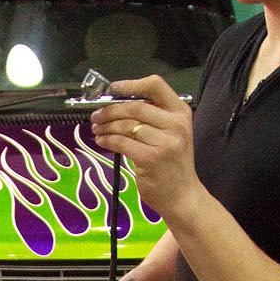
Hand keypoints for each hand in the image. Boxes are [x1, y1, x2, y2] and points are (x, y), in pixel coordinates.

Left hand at [90, 76, 198, 219]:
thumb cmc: (173, 165)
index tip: (113, 88)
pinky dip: (108, 140)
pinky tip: (101, 141)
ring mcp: (165, 142)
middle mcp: (175, 124)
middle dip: (110, 110)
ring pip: (126, 125)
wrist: (183, 196)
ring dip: (106, 126)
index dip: (131, 84)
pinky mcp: (151, 158)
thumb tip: (118, 106)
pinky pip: (122, 143)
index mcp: (181, 113)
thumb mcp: (172, 135)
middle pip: (135, 107)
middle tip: (96, 116)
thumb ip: (154, 119)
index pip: (156, 86)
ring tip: (97, 129)